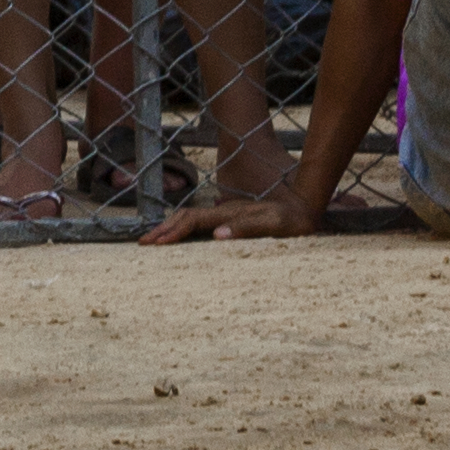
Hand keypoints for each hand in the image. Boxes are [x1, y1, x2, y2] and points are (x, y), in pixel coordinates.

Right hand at [142, 190, 319, 244]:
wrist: (307, 205)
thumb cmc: (294, 219)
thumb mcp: (275, 224)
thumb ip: (247, 228)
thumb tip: (217, 235)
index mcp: (230, 213)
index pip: (194, 221)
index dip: (173, 232)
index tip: (155, 244)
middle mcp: (225, 211)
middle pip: (186, 217)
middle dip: (163, 229)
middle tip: (143, 242)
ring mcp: (228, 214)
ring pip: (192, 218)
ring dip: (171, 227)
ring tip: (155, 239)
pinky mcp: (234, 220)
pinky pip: (202, 223)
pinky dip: (185, 229)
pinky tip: (182, 236)